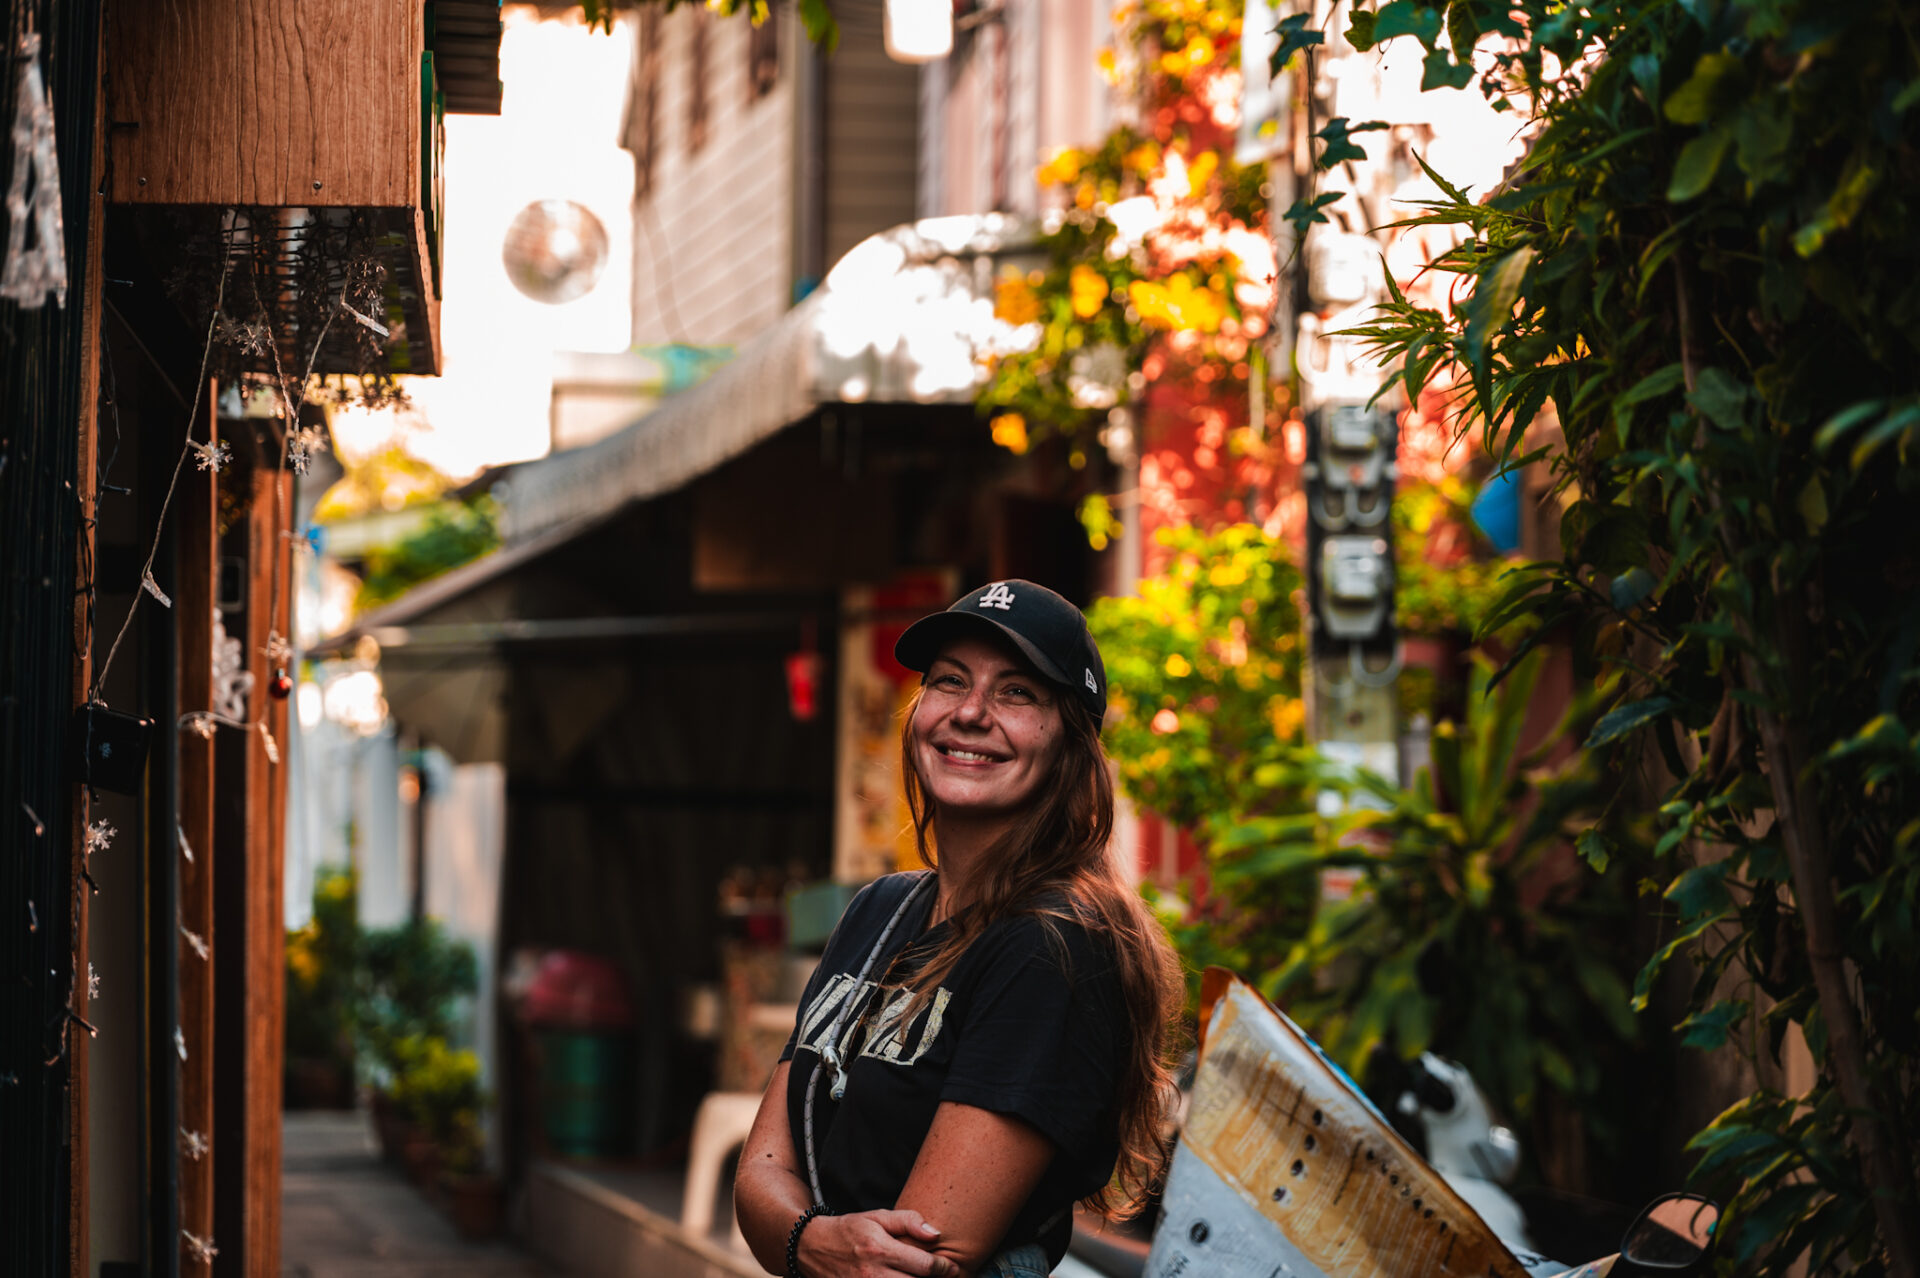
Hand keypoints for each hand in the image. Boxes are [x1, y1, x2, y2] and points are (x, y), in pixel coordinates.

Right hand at [797, 1209, 963, 1277]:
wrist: (812, 1247)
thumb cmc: (850, 1230)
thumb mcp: (878, 1217)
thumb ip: (908, 1221)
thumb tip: (936, 1234)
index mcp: (881, 1250)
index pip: (925, 1266)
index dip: (946, 1269)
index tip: (953, 1268)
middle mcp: (873, 1274)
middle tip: (944, 1277)